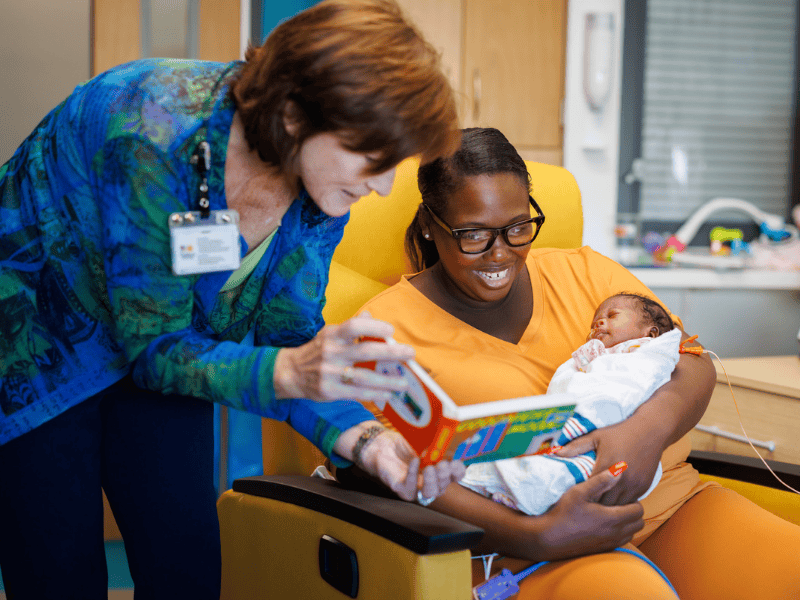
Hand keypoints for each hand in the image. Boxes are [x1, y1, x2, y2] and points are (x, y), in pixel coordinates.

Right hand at [273, 312, 414, 402]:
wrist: (289, 373)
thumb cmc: (316, 351)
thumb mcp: (329, 334)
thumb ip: (350, 327)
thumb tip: (370, 315)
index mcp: (332, 335)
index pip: (354, 326)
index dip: (374, 327)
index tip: (391, 331)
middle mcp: (331, 352)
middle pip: (365, 350)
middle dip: (391, 352)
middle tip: (410, 354)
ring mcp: (330, 373)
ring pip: (364, 376)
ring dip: (387, 380)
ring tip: (404, 383)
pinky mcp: (329, 391)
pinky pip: (357, 393)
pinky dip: (375, 394)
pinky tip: (389, 394)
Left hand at [334, 423, 465, 501]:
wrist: (382, 445)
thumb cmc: (405, 445)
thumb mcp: (425, 442)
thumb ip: (438, 445)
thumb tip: (450, 441)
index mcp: (440, 472)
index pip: (456, 477)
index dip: (458, 472)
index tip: (456, 462)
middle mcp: (431, 483)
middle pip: (444, 486)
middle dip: (444, 475)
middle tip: (442, 464)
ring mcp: (416, 489)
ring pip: (430, 493)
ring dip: (432, 481)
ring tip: (429, 467)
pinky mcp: (402, 489)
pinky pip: (411, 487)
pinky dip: (413, 474)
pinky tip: (415, 461)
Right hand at [537, 466, 643, 560]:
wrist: (549, 538)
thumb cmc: (563, 512)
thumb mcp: (580, 492)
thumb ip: (601, 480)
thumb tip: (620, 469)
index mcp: (613, 518)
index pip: (639, 510)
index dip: (633, 500)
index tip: (619, 494)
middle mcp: (615, 533)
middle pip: (639, 523)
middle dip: (633, 512)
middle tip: (618, 502)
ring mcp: (610, 543)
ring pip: (632, 533)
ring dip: (628, 523)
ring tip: (612, 513)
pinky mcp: (603, 550)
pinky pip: (622, 541)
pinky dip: (620, 532)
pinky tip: (604, 524)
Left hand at [556, 421, 661, 504]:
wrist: (650, 431)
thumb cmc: (620, 433)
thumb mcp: (596, 436)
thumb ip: (576, 446)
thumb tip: (556, 452)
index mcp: (606, 466)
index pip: (590, 490)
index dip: (582, 496)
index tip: (575, 497)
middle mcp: (621, 479)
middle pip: (604, 503)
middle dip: (594, 504)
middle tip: (585, 505)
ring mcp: (634, 485)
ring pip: (618, 506)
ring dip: (608, 507)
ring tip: (597, 506)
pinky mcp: (644, 488)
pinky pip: (630, 502)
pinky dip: (621, 503)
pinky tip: (613, 501)